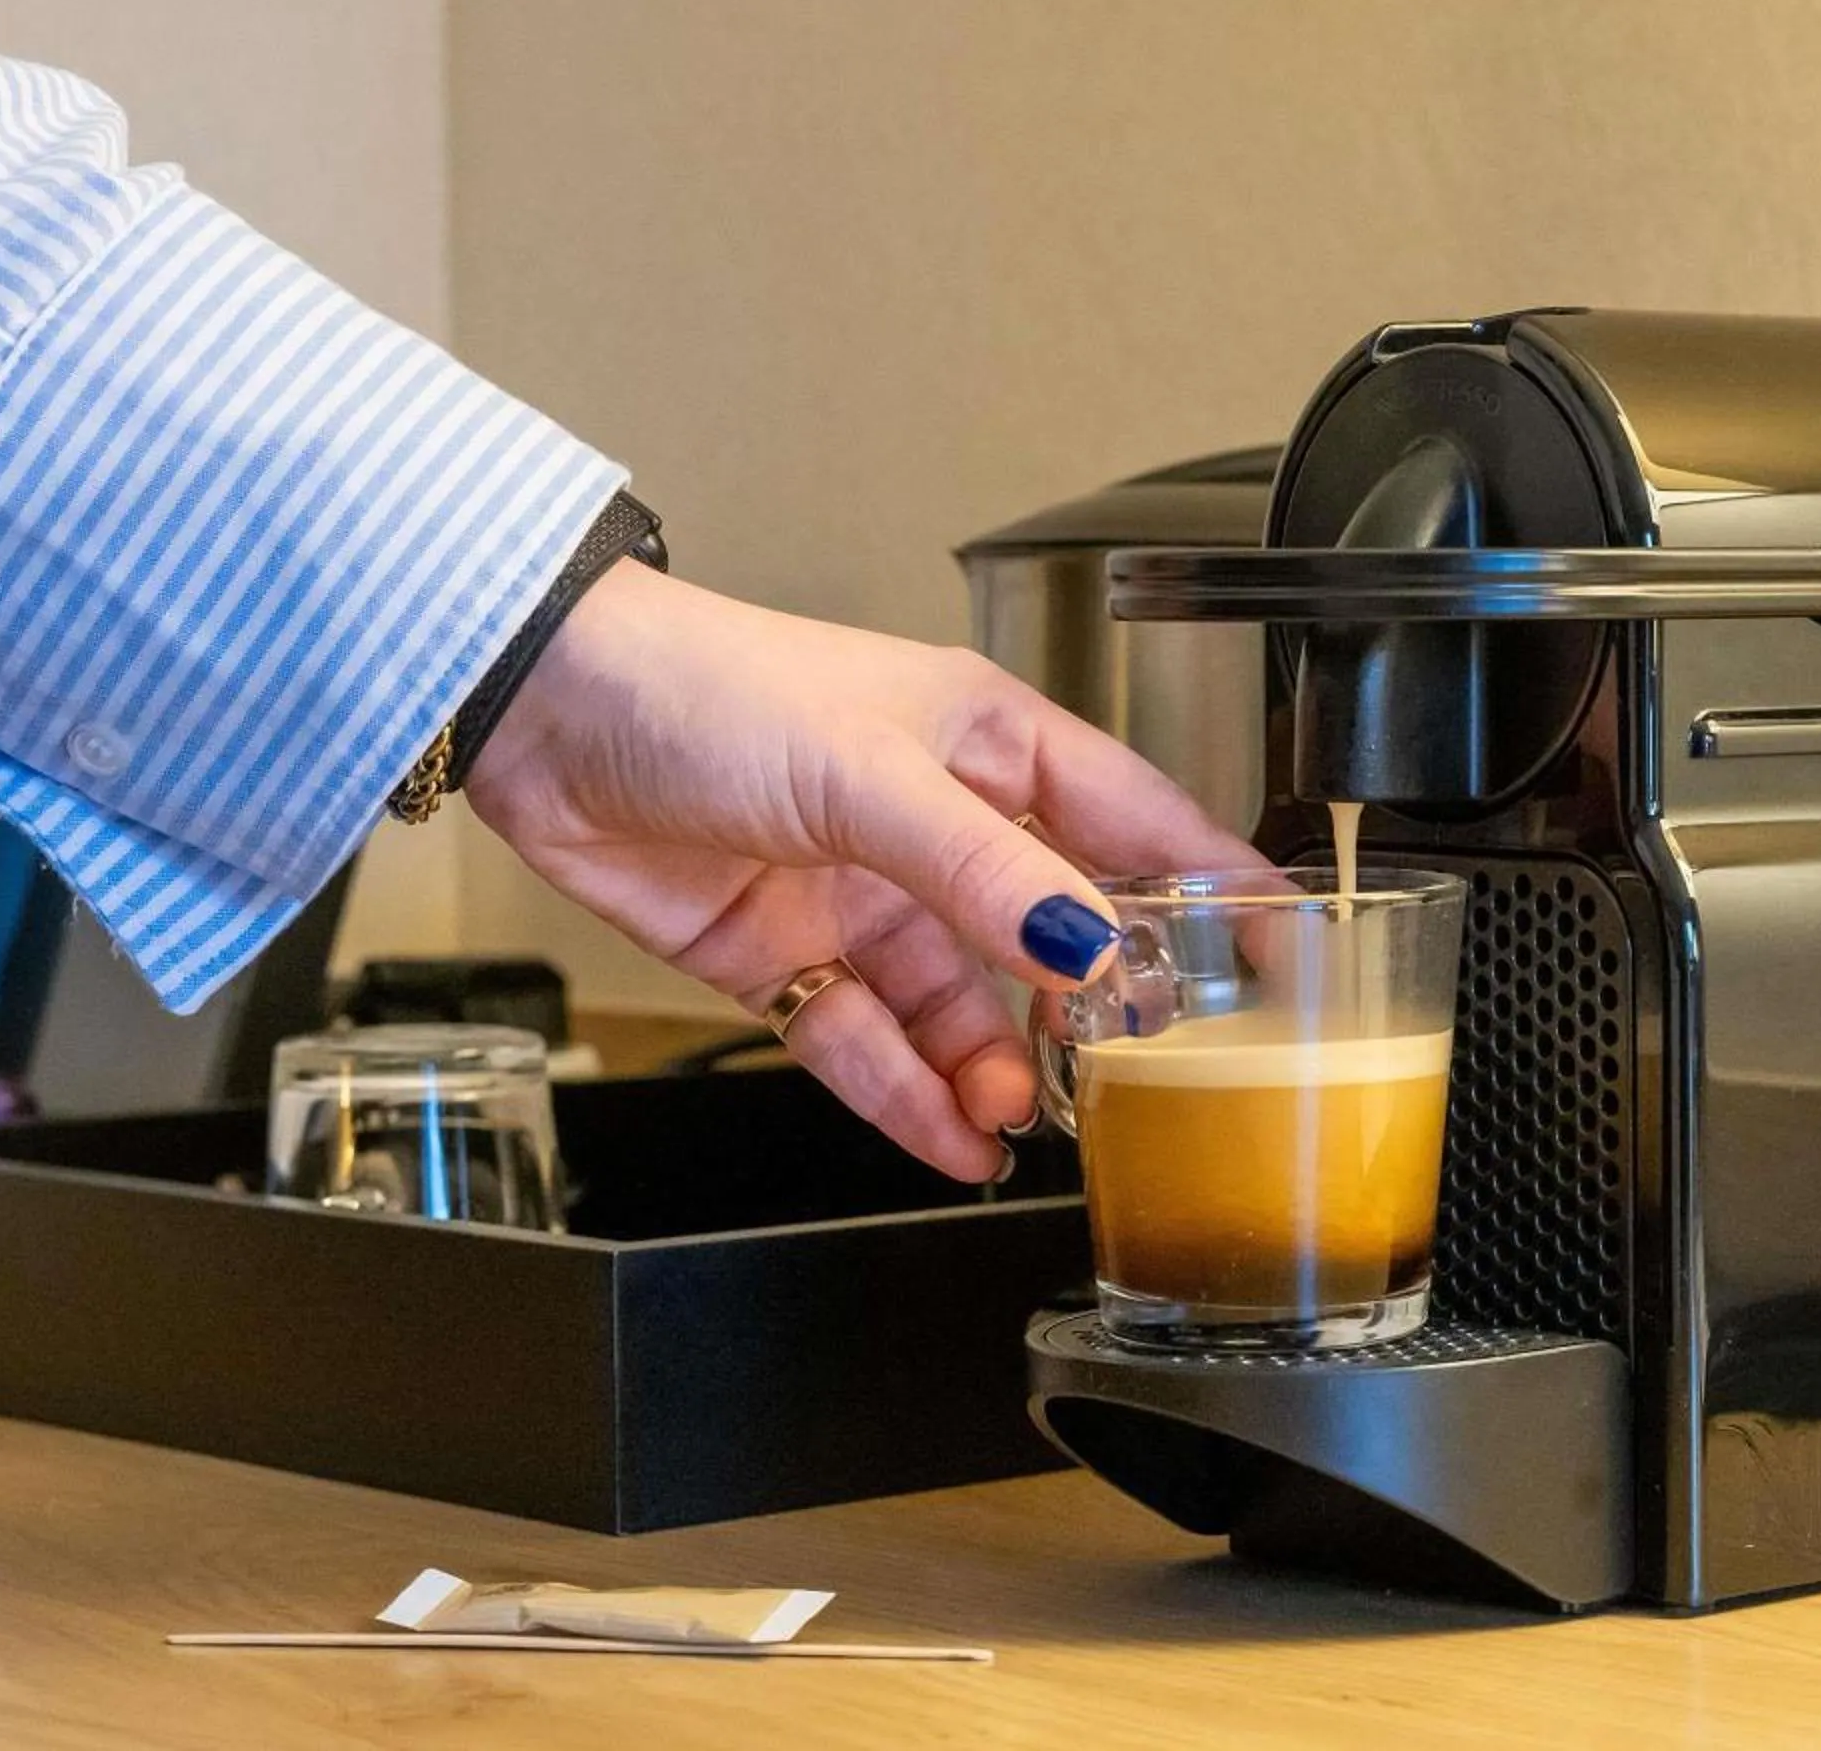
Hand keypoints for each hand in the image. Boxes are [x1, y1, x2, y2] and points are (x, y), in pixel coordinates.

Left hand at [464, 562, 1252, 1180]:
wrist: (537, 714)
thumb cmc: (706, 686)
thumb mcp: (869, 772)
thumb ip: (984, 872)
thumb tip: (1092, 947)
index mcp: (985, 742)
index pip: (1133, 820)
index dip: (1212, 886)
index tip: (1283, 957)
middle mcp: (935, 821)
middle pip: (1048, 932)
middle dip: (1096, 1008)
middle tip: (1144, 1079)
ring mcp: (861, 893)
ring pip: (959, 1004)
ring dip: (995, 1064)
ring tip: (1024, 1118)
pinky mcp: (786, 957)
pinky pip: (867, 1041)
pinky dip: (907, 1094)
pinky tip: (950, 1135)